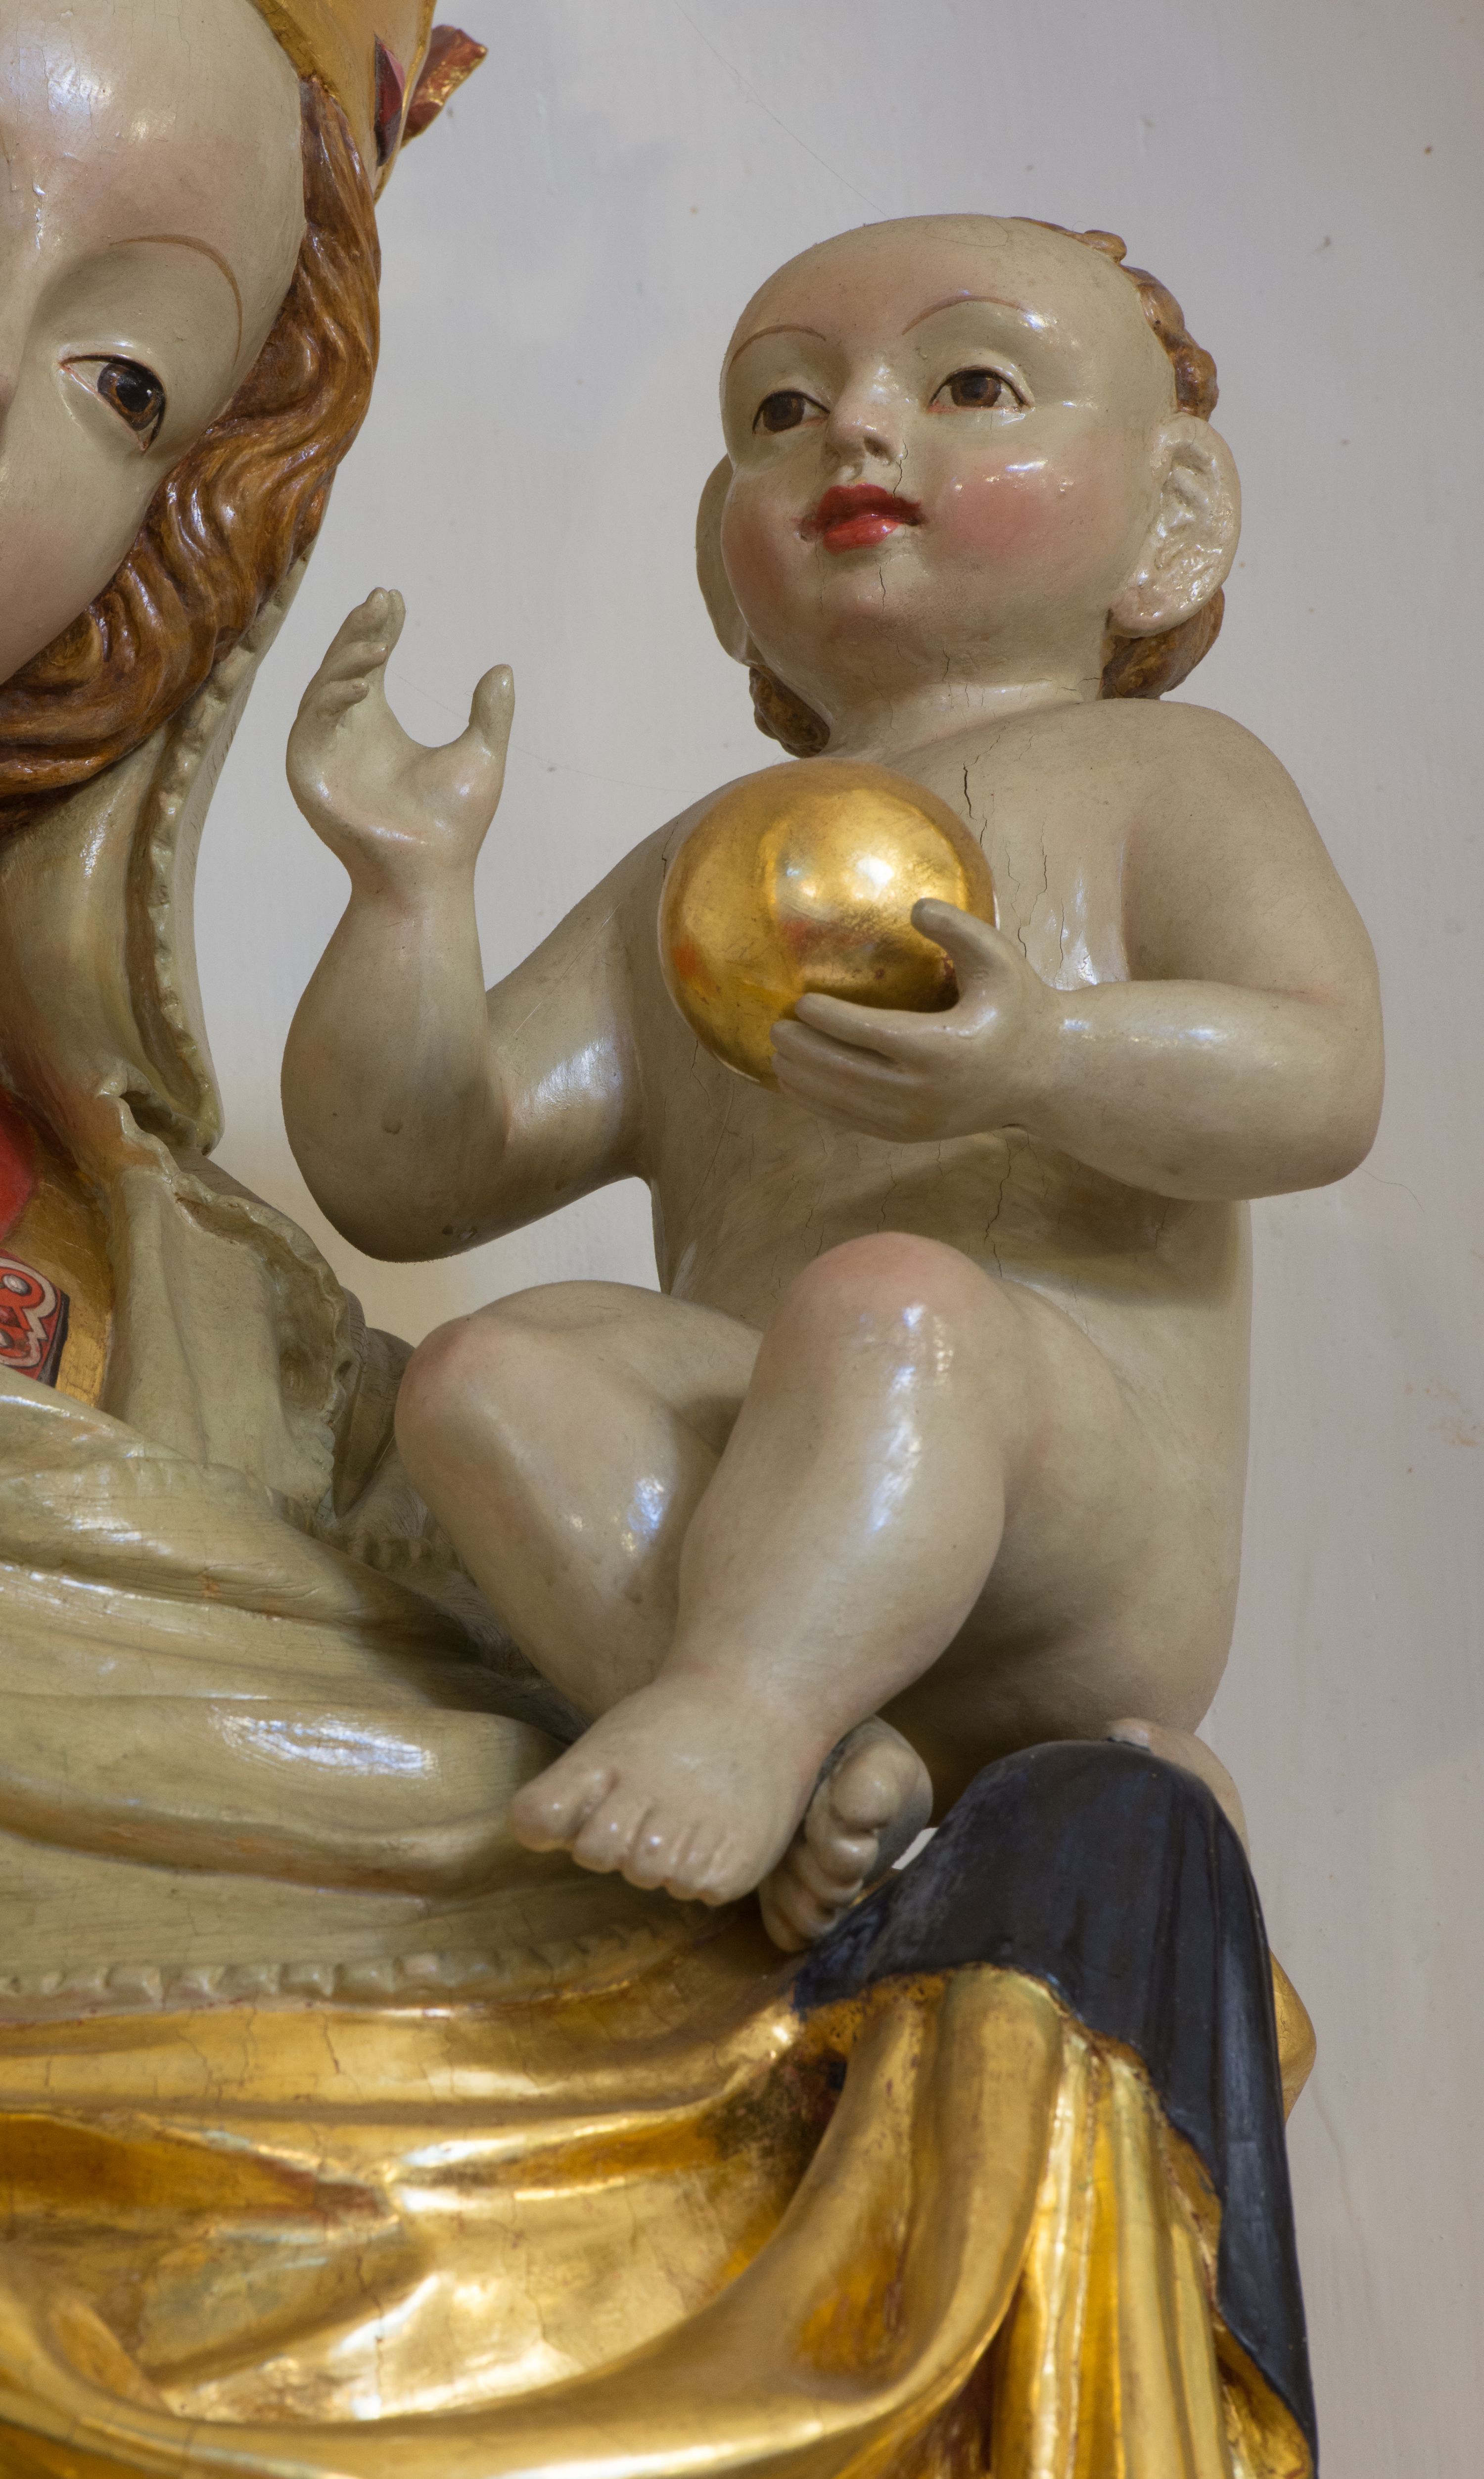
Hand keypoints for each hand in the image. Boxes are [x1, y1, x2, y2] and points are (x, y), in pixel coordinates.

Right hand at [287, 588, 512, 891]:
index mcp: (375, 725)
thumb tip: (502, 669)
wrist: (431, 873)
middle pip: (342, 666)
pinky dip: (332, 699)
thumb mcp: (481, 756)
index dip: (379, 628)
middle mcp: (344, 732)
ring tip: (379, 642)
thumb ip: (490, 714)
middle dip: (359, 632)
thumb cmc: (454, 827)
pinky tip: (362, 683)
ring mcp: (321, 751)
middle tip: (380, 602)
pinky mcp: (306, 773)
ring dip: (346, 661)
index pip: (369, 664)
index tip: (395, 597)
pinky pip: (311, 724)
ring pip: (323, 689)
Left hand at [769, 899, 1063, 1142]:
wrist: (1048, 1074)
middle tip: (776, 1027)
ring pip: (846, 1102)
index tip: (800, 1002)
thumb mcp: (998, 958)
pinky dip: (824, 1104)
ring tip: (779, 1055)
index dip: (829, 1019)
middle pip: (847, 1071)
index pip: (868, 1034)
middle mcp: (924, 1090)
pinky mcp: (912, 1133)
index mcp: (942, 1047)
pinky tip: (801, 1085)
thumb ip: (958, 928)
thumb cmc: (1019, 1007)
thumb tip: (914, 906)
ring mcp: (916, 1118)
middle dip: (805, 1051)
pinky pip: (856, 1120)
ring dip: (807, 1081)